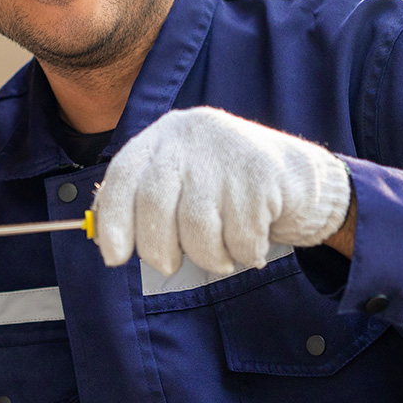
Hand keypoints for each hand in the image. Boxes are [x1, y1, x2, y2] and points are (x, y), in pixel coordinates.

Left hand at [92, 107, 351, 274]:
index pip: (123, 176)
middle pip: (155, 205)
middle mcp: (190, 137)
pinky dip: (244, 252)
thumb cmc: (224, 190)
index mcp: (161, 139)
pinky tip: (251, 241)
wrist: (297, 176)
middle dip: (158, 249)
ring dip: (207, 257)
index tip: (113, 256)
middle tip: (169, 264)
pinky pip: (241, 236)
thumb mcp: (178, 185)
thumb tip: (105, 242)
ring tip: (220, 253)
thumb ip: (140, 205)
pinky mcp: (263, 174)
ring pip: (198, 228)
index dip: (113, 220)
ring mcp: (227, 153)